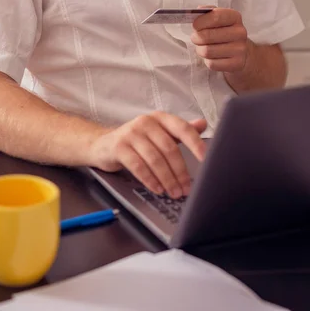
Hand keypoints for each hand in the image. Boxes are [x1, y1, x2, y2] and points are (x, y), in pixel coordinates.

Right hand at [88, 112, 206, 198]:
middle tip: (186, 188)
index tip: (206, 159)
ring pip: (155, 159)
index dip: (196, 143)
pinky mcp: (119, 147)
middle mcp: (146, 122)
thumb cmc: (136, 140)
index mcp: (160, 118)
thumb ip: (180, 131)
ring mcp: (131, 133)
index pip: (182, 128)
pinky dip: (150, 179)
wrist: (103, 145)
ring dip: (166, 179)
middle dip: (180, 172)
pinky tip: (157, 188)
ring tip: (173, 192)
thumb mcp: (159, 133)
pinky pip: (138, 166)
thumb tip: (203, 124)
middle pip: (169, 148)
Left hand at [191, 7, 247, 72]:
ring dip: (200, 50)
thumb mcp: (218, 18)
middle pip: (207, 36)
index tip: (195, 26)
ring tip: (202, 47)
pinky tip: (212, 57)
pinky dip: (207, 61)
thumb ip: (207, 12)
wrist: (241, 52)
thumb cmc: (224, 32)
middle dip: (196, 37)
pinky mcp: (237, 64)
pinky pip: (212, 64)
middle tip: (195, 38)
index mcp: (235, 17)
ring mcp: (240, 49)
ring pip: (207, 51)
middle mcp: (240, 32)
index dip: (200, 22)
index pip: (215, 17)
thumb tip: (197, 10)